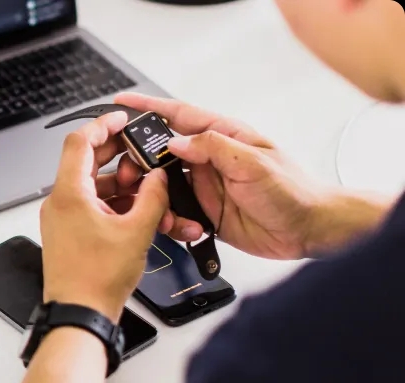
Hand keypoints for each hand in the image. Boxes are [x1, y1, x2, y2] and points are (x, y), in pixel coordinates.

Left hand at [40, 112, 168, 321]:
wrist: (80, 314)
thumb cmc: (96, 280)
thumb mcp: (137, 232)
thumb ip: (153, 197)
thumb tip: (158, 178)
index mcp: (69, 195)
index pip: (79, 142)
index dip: (102, 124)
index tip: (121, 119)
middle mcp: (59, 203)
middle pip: (84, 161)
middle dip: (115, 153)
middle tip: (139, 151)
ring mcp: (61, 218)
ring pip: (89, 185)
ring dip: (116, 181)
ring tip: (142, 187)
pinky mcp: (67, 233)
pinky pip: (88, 205)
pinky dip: (109, 201)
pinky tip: (133, 209)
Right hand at [113, 92, 322, 259]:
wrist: (308, 231)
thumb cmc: (293, 191)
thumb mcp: (253, 163)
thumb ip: (213, 147)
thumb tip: (176, 141)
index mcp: (222, 137)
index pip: (178, 116)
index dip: (148, 108)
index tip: (122, 104)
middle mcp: (209, 160)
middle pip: (161, 153)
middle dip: (140, 162)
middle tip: (128, 174)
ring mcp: (205, 186)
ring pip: (162, 187)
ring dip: (156, 199)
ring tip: (159, 210)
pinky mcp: (204, 212)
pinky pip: (175, 214)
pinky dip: (172, 221)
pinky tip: (183, 227)